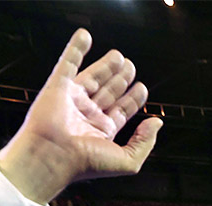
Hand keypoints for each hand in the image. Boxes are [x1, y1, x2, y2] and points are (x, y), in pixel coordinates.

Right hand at [0, 30, 161, 203]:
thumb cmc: (87, 163)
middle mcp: (87, 116)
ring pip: (92, 77)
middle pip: (108, 92)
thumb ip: (145, 143)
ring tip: (119, 55)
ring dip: (105, 66)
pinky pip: (67, 63)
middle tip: (131, 65)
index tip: (142, 87)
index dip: (133, 99)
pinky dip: (75, 48)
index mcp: (103, 132)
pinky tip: (85, 36)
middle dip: (120, 79)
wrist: (54, 156)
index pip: (121, 111)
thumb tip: (157, 122)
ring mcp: (73, 100)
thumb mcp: (127, 161)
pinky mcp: (57, 87)